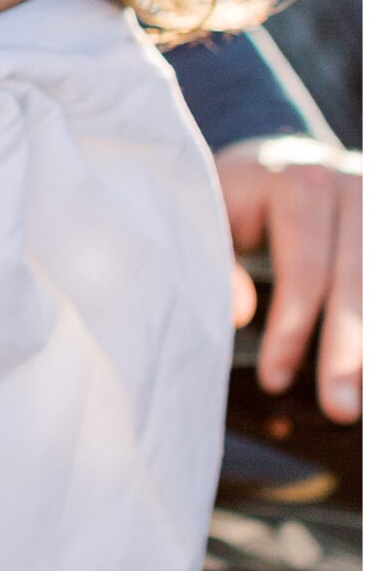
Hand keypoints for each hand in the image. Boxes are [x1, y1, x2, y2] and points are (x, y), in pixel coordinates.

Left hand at [216, 135, 361, 421]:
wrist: (283, 160)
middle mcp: (352, 188)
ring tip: (361, 402)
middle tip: (339, 410)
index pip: (305, 268)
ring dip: (370, 345)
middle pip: (356, 280)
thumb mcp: (214, 215)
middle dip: (347, 351)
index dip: (291, 328)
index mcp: (299, 183)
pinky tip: (369, 370)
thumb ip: (219, 261)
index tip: (273, 381)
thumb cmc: (240, 199)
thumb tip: (238, 313)